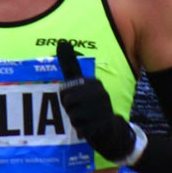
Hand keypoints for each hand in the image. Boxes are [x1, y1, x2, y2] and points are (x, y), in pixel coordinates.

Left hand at [56, 40, 139, 162]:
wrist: (109, 130)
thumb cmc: (89, 105)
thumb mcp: (79, 84)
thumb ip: (70, 65)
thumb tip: (62, 42)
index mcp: (94, 83)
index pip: (65, 90)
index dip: (65, 98)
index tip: (75, 100)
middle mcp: (101, 94)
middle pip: (68, 102)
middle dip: (69, 110)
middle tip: (79, 110)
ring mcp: (103, 109)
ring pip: (73, 116)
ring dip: (75, 120)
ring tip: (85, 119)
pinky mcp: (103, 124)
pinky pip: (80, 128)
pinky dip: (81, 130)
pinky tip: (88, 128)